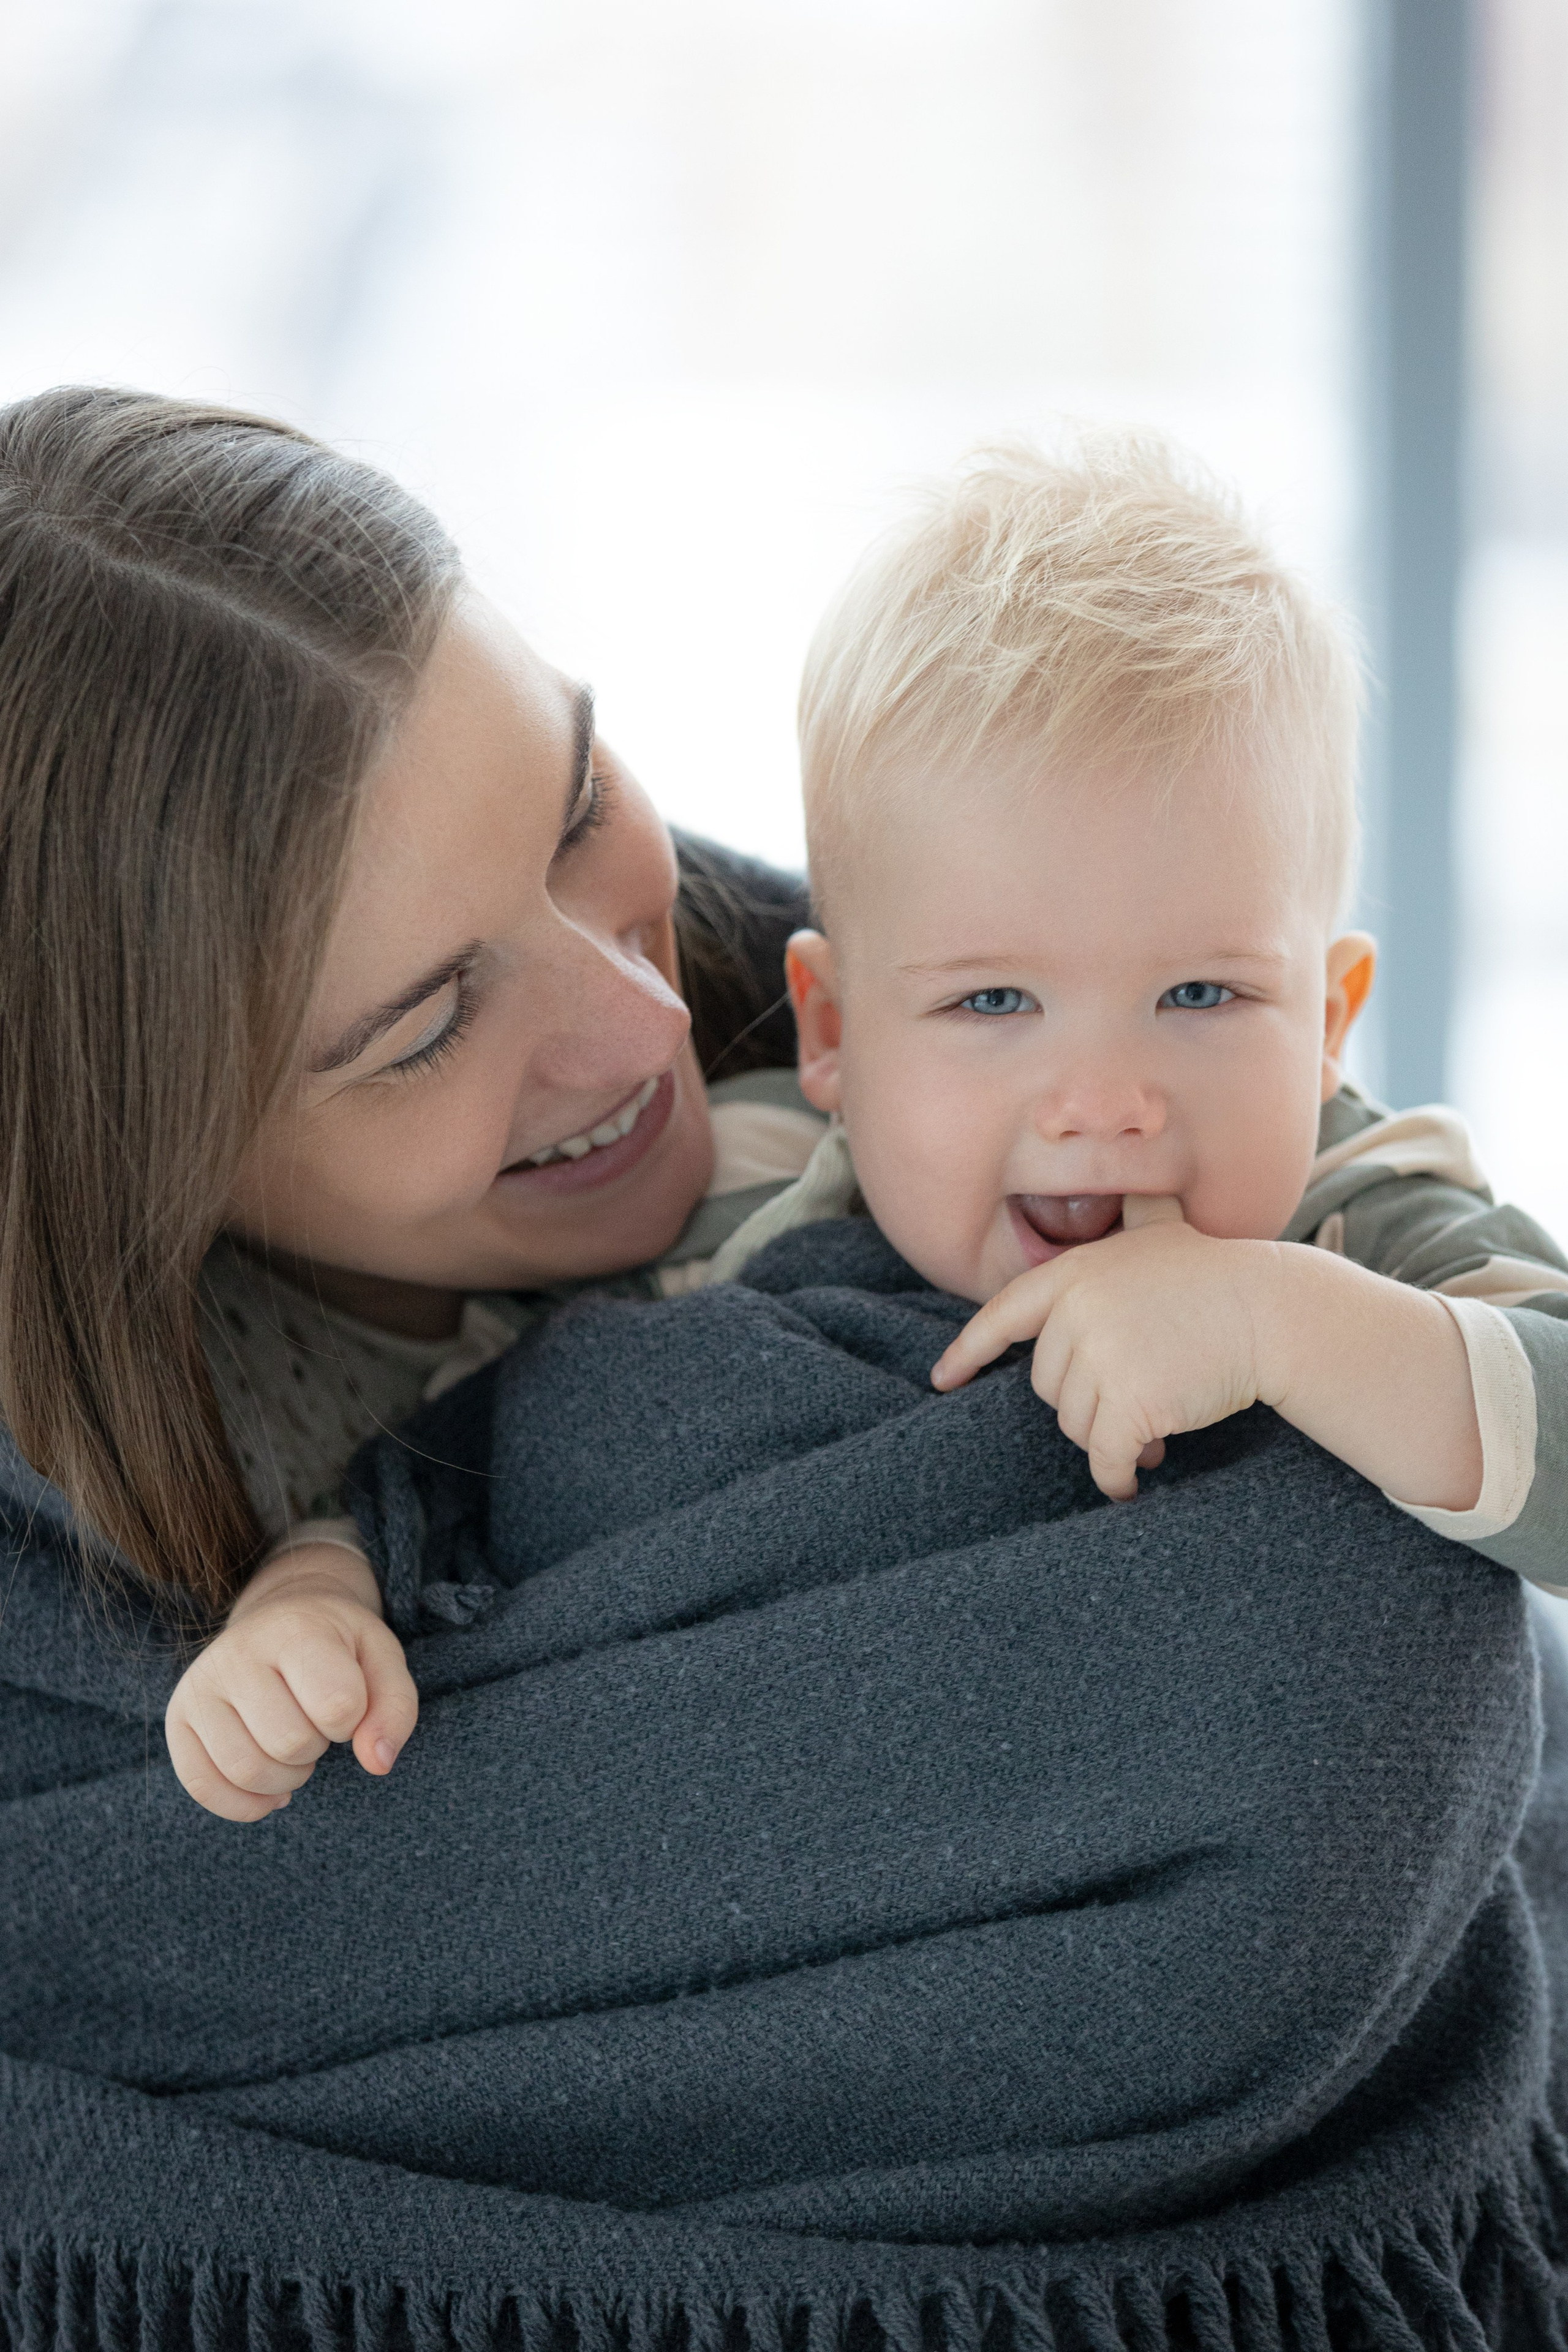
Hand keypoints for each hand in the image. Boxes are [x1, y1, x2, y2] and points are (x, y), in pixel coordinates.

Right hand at [165, 1545, 418, 1821]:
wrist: (281, 1618)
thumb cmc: (338, 1647)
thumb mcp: (382, 1660)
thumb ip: (394, 1710)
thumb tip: (377, 1764)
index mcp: (295, 1630)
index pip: (336, 1705)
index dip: (352, 1721)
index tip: (347, 1704)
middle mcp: (237, 1653)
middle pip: (290, 1744)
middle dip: (317, 1750)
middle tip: (317, 1728)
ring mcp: (200, 1686)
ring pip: (246, 1772)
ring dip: (285, 1779)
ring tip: (293, 1749)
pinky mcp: (177, 1718)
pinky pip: (203, 1787)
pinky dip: (244, 1804)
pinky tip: (268, 1787)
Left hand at [932, 1213, 1281, 1500]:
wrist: (1269, 1310)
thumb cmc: (1216, 1275)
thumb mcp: (1162, 1228)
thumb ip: (1132, 1212)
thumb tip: (1130, 1172)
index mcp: (1073, 1274)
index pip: (1002, 1316)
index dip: (969, 1351)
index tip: (942, 1380)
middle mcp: (1076, 1313)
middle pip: (1047, 1384)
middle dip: (1084, 1399)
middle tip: (1133, 1397)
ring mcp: (1101, 1358)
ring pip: (1075, 1422)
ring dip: (1108, 1434)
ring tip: (1153, 1424)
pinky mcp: (1130, 1402)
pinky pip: (1104, 1456)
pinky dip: (1115, 1476)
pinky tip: (1130, 1482)